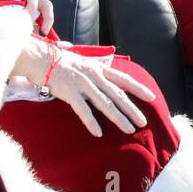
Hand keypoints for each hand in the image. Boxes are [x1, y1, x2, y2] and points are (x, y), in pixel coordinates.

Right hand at [15, 39, 156, 136]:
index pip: (124, 78)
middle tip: (143, 122)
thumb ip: (97, 71)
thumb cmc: (62, 62)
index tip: (151, 97)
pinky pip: (83, 110)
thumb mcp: (85, 62)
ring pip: (105, 103)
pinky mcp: (69, 92)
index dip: (138, 88)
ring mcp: (83, 84)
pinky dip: (91, 122)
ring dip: (118, 118)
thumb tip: (109, 78)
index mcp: (99, 68)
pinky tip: (98, 132)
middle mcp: (94, 75)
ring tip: (129, 129)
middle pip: (118, 94)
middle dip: (132, 109)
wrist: (41, 59)